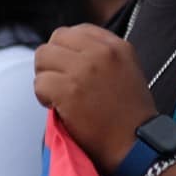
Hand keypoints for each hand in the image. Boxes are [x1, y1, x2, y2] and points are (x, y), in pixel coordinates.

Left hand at [34, 24, 156, 172]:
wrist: (136, 144)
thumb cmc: (131, 115)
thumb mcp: (127, 71)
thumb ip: (103, 55)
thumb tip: (67, 50)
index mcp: (117, 46)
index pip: (76, 30)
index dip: (67, 50)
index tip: (71, 69)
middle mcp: (101, 52)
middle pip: (55, 39)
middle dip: (52, 60)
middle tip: (60, 82)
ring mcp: (84, 70)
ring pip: (42, 57)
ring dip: (46, 77)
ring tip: (59, 95)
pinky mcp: (69, 90)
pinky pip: (39, 82)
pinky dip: (43, 97)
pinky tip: (57, 108)